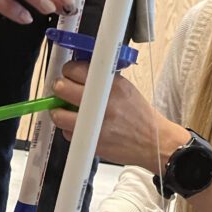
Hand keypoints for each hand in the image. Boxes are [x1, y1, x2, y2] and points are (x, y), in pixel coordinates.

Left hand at [51, 61, 189, 171]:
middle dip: (58, 89)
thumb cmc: (139, 115)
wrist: (152, 141)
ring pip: (59, 114)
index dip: (68, 71)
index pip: (76, 69)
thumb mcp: (125, 88)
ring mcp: (94, 123)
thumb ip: (102, 80)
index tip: (68, 74)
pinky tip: (82, 128)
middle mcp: (102, 102)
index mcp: (111, 85)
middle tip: (62, 91)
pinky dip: (70, 131)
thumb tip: (78, 74)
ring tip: (67, 112)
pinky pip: (68, 133)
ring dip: (59, 113)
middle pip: (62, 88)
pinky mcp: (91, 141)